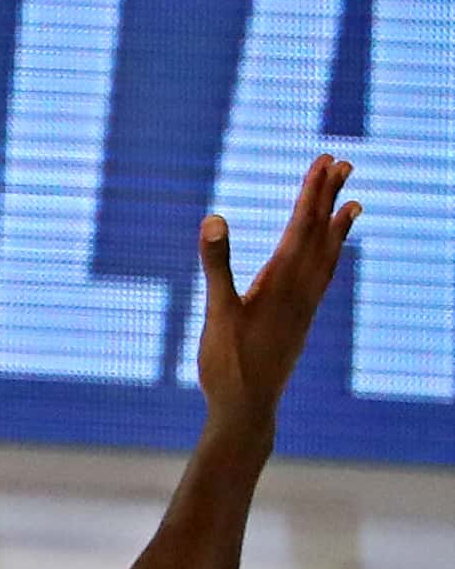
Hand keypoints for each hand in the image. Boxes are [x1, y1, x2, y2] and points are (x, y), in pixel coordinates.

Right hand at [196, 152, 357, 437]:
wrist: (248, 408)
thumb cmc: (228, 364)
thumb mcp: (217, 312)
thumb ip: (217, 264)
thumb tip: (214, 219)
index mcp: (282, 282)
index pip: (303, 226)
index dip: (313, 191)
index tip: (325, 161)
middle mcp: (302, 289)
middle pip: (321, 234)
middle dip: (329, 197)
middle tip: (343, 163)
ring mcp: (304, 305)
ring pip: (328, 256)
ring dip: (338, 226)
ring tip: (353, 203)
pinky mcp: (300, 319)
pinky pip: (323, 277)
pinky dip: (331, 256)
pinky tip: (329, 257)